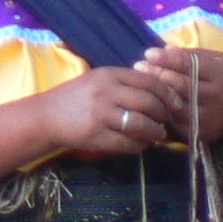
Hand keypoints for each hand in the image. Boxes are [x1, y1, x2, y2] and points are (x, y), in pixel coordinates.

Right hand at [41, 68, 171, 155]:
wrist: (46, 116)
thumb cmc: (77, 97)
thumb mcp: (99, 80)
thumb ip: (125, 82)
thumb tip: (160, 91)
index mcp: (109, 75)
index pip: (148, 81)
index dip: (167, 93)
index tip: (176, 103)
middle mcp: (106, 93)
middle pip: (148, 102)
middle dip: (163, 114)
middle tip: (166, 121)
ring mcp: (101, 115)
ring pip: (140, 124)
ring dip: (154, 132)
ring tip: (157, 135)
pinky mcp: (96, 136)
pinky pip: (127, 143)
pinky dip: (139, 145)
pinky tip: (140, 144)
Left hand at [139, 46, 222, 141]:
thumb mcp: (216, 60)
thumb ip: (191, 56)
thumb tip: (163, 50)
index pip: (191, 66)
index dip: (168, 60)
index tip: (149, 54)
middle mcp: (220, 98)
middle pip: (183, 86)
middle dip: (158, 75)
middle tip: (139, 67)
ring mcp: (213, 118)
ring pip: (178, 106)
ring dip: (157, 95)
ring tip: (142, 85)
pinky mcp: (206, 134)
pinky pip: (179, 123)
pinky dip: (165, 114)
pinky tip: (152, 104)